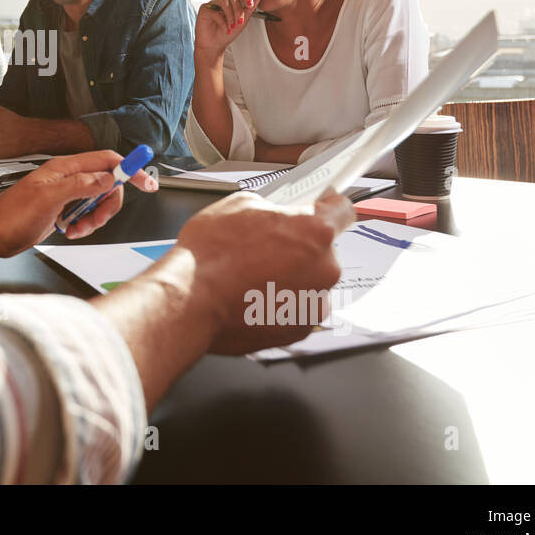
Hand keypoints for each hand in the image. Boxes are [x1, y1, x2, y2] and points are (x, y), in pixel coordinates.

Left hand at [0, 151, 158, 255]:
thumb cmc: (9, 215)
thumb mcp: (48, 198)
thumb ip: (80, 185)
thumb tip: (109, 178)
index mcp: (65, 168)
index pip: (107, 160)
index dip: (130, 169)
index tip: (147, 181)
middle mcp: (68, 178)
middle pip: (108, 185)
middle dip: (109, 205)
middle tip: (96, 220)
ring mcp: (66, 195)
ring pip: (98, 202)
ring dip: (94, 219)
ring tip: (76, 229)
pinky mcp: (63, 210)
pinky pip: (86, 215)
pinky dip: (84, 226)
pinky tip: (68, 231)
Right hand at [172, 190, 352, 354]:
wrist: (191, 300)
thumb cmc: (210, 255)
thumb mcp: (238, 205)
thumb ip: (272, 208)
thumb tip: (276, 212)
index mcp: (315, 231)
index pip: (344, 211)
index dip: (329, 208)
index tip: (321, 209)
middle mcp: (325, 268)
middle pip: (324, 251)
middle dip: (300, 247)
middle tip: (265, 247)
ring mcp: (314, 302)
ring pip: (310, 282)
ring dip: (291, 278)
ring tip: (253, 276)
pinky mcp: (300, 329)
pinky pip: (297, 308)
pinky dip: (281, 303)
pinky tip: (253, 296)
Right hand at [195, 0, 261, 56]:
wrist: (215, 46)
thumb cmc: (227, 34)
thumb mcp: (242, 22)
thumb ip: (250, 9)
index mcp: (233, 3)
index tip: (250, 4)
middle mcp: (223, 1)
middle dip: (238, 10)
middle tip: (240, 22)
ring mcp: (213, 4)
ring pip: (224, 1)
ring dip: (230, 15)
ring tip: (232, 26)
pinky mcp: (205, 9)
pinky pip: (215, 10)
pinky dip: (222, 21)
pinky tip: (226, 29)